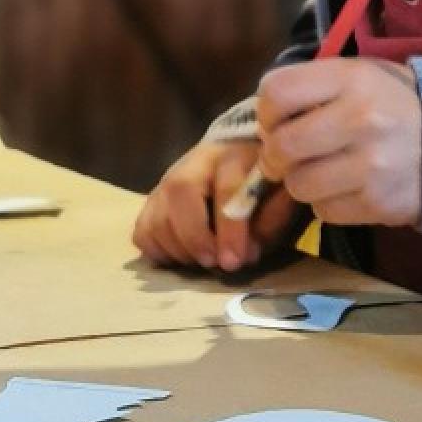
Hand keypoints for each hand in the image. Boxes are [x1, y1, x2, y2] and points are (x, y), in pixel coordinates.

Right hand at [133, 141, 300, 270]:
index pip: (227, 189)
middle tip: (211, 263)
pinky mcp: (151, 201)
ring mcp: (166, 181)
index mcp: (233, 157)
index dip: (229, 230)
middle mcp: (194, 164)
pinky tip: (181, 257)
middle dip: (195, 237)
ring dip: (177, 248)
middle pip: (180, 193)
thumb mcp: (279, 199)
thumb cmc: (262, 187)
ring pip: (156, 214)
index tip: (233, 262)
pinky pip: (142, 230)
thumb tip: (246, 253)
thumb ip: (271, 221)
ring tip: (201, 261)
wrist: (236, 162)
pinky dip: (157, 250)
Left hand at [254, 58, 421, 226]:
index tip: (278, 122)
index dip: (267, 112)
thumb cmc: (400, 105)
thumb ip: (316, 88)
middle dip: (278, 156)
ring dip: (304, 183)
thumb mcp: (364, 77)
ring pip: (299, 185)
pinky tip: (351, 189)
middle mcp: (362, 120)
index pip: (277, 93)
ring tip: (327, 173)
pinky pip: (325, 212)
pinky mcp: (379, 204)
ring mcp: (372, 166)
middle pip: (282, 146)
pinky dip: (330, 204)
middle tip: (291, 157)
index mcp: (354, 80)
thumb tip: (266, 125)